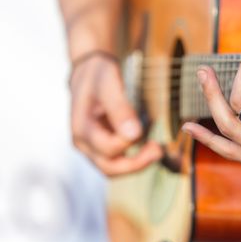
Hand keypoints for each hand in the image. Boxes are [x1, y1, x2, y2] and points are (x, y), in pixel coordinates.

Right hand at [69, 53, 161, 175]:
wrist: (89, 72)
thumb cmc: (98, 76)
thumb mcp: (108, 85)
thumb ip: (120, 109)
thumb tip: (134, 134)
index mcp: (82, 129)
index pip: (108, 148)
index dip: (128, 141)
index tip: (143, 127)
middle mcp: (84, 143)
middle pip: (109, 168)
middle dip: (136, 163)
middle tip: (158, 150)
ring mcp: (92, 147)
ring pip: (114, 168)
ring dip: (137, 163)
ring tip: (156, 149)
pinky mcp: (102, 145)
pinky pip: (118, 161)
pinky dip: (134, 158)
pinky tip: (148, 146)